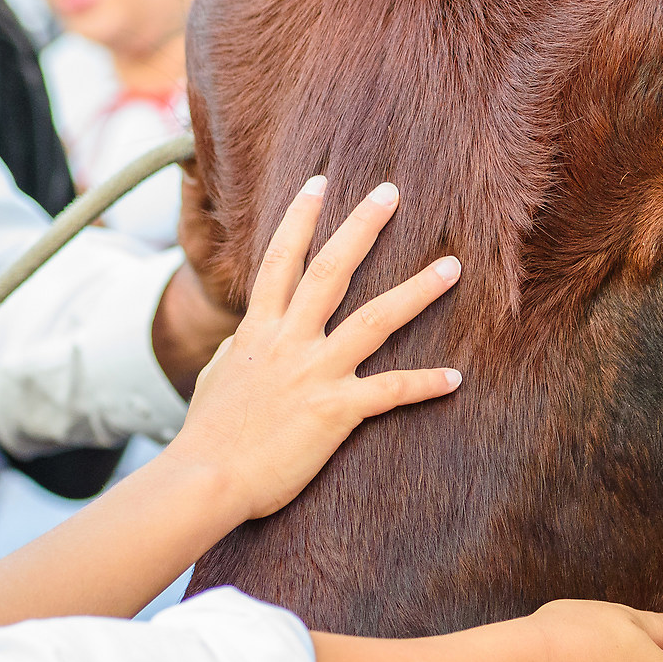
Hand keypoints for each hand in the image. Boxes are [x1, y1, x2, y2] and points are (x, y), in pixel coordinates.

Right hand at [163, 176, 462, 521]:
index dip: (299, 219)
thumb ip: (238, 350)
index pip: (281, 261)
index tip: (320, 183)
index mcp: (259, 330)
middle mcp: (290, 341)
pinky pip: (390, 391)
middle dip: (362, 228)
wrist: (207, 478)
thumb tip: (246, 337)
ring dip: (416, 291)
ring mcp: (314, 373)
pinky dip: (424, 384)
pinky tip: (455, 378)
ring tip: (451, 266)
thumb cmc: (207, 436)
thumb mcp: (216, 378)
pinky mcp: (335, 411)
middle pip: (331, 271)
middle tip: (391, 192)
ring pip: (374, 320)